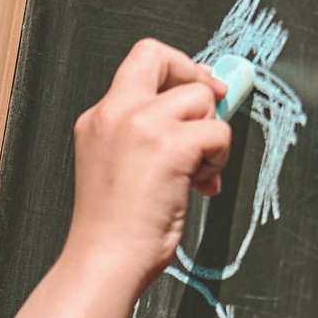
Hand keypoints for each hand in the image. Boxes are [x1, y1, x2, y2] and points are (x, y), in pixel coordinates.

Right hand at [62, 39, 233, 286]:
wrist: (105, 260)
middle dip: (198, 77)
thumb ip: (150, 132)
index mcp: (98, 118)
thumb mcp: (120, 164)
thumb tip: (201, 108)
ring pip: (200, 98)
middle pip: (163, 57)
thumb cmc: (115, 227)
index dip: (176, 68)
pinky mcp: (169, 145)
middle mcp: (114, 113)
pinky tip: (201, 184)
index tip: (197, 88)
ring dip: (212, 134)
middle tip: (216, 107)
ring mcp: (140, 125)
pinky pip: (217, 132)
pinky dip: (219, 157)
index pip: (140, 61)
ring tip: (198, 172)